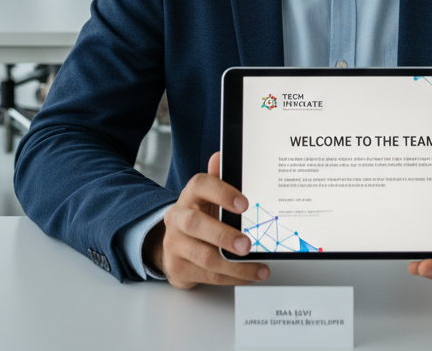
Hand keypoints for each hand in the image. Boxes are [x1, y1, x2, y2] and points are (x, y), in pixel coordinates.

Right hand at [144, 151, 269, 288]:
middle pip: (195, 225)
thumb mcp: (208, 197)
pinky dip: (233, 277)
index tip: (244, 204)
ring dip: (234, 266)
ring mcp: (175, 245)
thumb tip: (222, 155)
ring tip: (257, 268)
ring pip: (204, 257)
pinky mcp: (178, 268)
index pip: (200, 185)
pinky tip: (250, 275)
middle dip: (224, 235)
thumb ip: (218, 179)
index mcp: (189, 195)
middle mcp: (178, 218)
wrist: (174, 245)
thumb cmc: (200, 216)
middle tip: (247, 244)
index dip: (222, 192)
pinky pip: (208, 276)